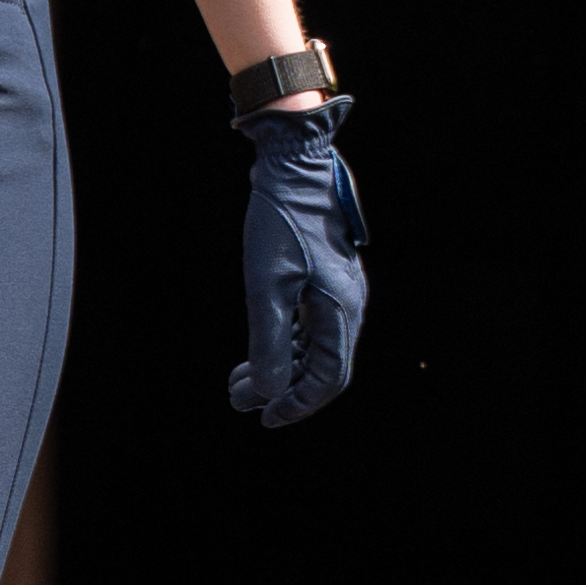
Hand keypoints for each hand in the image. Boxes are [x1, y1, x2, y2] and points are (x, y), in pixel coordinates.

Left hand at [230, 99, 365, 428]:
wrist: (293, 167)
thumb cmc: (281, 223)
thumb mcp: (267, 286)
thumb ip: (270, 342)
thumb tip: (270, 393)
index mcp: (341, 311)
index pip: (328, 379)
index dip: (297, 404)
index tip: (263, 417)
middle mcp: (347, 305)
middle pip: (321, 367)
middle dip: (281, 388)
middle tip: (239, 399)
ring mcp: (337, 290)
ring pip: (313, 346)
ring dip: (279, 366)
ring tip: (239, 380)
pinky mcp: (324, 277)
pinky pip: (309, 324)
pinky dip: (284, 341)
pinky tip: (256, 347)